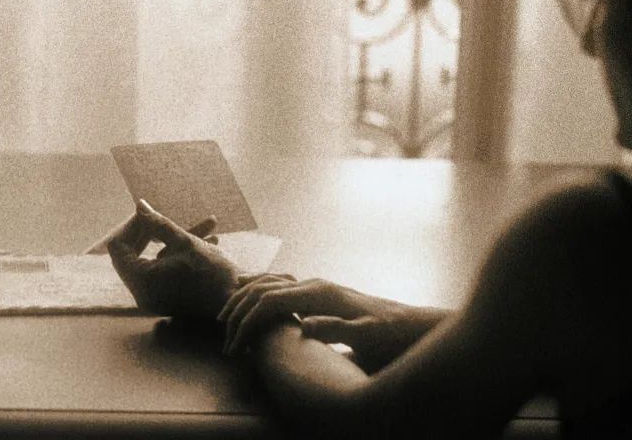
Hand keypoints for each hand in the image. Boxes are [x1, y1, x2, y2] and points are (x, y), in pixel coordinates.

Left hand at [107, 199, 237, 319]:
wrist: (239, 301)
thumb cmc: (213, 272)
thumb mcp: (185, 242)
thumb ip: (158, 223)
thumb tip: (139, 205)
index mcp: (141, 281)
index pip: (118, 248)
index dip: (132, 226)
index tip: (151, 214)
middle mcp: (143, 294)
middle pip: (134, 254)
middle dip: (154, 232)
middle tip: (169, 217)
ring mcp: (156, 298)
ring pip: (157, 260)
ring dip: (177, 241)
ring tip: (209, 224)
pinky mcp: (170, 297)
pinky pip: (167, 271)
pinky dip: (182, 256)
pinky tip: (211, 241)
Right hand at [218, 274, 447, 369]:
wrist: (407, 325)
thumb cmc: (388, 335)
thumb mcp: (367, 337)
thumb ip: (336, 329)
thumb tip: (305, 325)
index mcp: (319, 294)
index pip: (269, 301)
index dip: (247, 323)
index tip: (234, 347)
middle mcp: (314, 284)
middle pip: (263, 289)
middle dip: (238, 312)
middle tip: (224, 338)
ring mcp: (316, 286)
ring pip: (269, 284)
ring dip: (245, 301)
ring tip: (228, 322)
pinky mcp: (318, 293)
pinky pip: (280, 288)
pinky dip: (259, 294)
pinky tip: (251, 305)